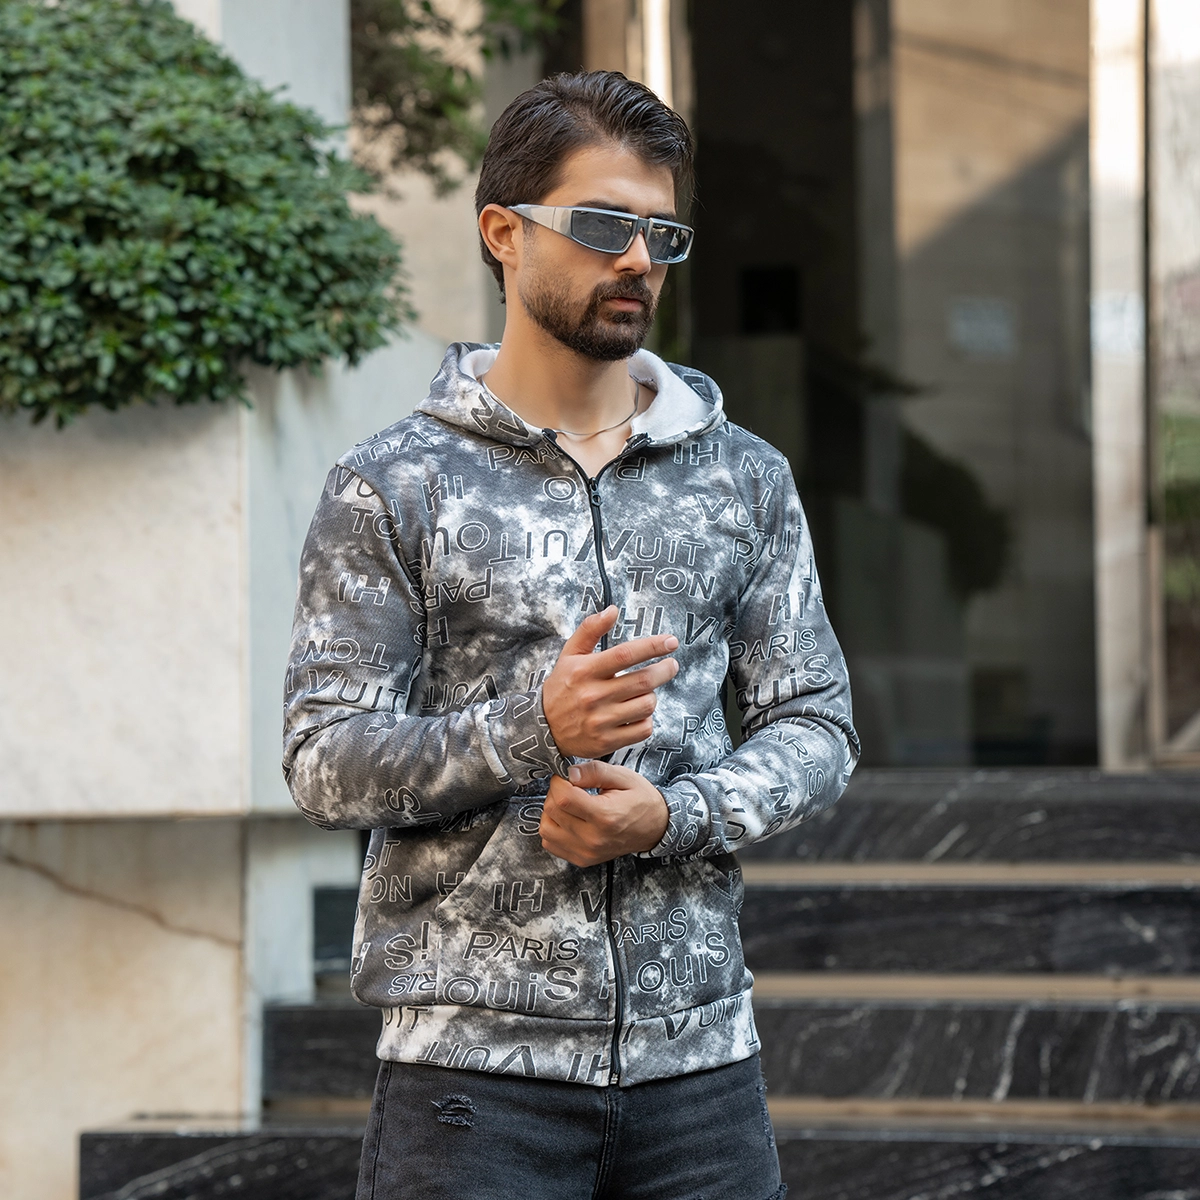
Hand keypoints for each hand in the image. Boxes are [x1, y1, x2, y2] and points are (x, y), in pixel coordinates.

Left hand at [540, 760, 669, 866]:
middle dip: (555, 793)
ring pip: (546, 829)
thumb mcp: (623, 776)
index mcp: (605, 816)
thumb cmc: (640, 799)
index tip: (567, 776)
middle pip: (552, 811)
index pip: (563, 798)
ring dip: (551, 812)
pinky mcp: (582, 859)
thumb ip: (594, 771)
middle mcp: (593, 839)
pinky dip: (554, 828)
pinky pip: (551, 844)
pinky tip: (569, 819)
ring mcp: (586, 853)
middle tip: (570, 787)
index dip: (559, 782)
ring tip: (569, 804)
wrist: (656, 828)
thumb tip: (569, 773)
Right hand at [543, 606, 678, 757]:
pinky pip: (643, 729)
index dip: (653, 646)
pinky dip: (646, 720)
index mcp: (585, 671)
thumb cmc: (562, 686)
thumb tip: (613, 610)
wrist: (543, 728)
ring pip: (646, 705)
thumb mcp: (569, 654)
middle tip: (671, 665)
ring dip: (652, 696)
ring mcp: (600, 721)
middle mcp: (593, 695)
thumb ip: (590, 630)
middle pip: (643, 680)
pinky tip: (637, 713)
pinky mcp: (606, 742)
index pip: (625, 654)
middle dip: (665, 670)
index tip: (671, 641)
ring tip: (644, 691)